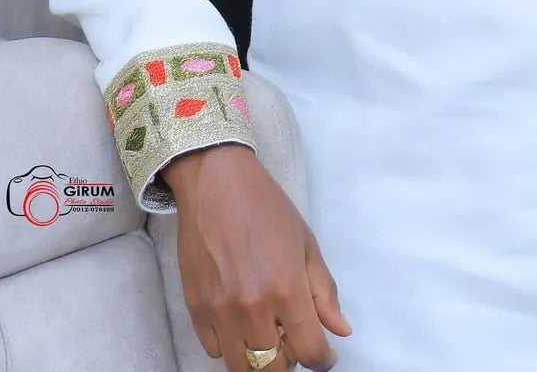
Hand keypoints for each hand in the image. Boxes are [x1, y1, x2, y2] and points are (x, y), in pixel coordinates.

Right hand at [161, 143, 350, 370]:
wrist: (217, 184)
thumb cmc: (267, 208)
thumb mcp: (306, 244)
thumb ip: (324, 292)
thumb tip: (341, 330)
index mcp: (287, 289)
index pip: (310, 351)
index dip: (323, 359)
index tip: (325, 355)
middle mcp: (253, 307)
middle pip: (275, 369)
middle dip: (291, 360)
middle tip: (295, 340)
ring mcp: (220, 311)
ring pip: (243, 368)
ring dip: (261, 360)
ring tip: (270, 336)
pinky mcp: (195, 309)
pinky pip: (214, 351)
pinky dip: (232, 347)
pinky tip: (242, 325)